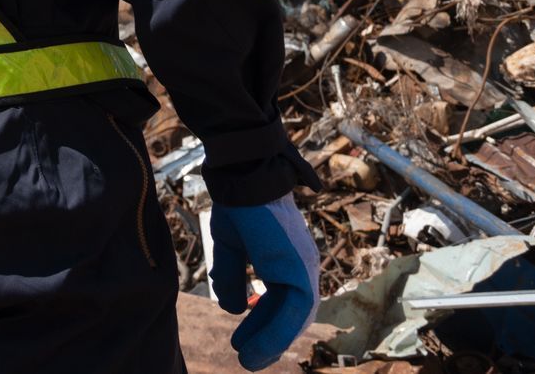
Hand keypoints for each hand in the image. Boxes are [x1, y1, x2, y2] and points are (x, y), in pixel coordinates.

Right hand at [209, 195, 319, 370]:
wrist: (242, 179)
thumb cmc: (237, 205)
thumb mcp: (230, 247)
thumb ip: (232, 277)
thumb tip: (234, 309)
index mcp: (286, 260)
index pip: (280, 302)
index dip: (261, 323)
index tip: (243, 341)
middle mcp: (301, 267)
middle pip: (290, 314)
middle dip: (267, 338)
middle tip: (248, 358)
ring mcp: (304, 269)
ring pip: (295, 318)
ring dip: (272, 342)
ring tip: (249, 360)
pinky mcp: (300, 270)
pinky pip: (294, 312)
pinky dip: (276, 333)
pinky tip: (258, 347)